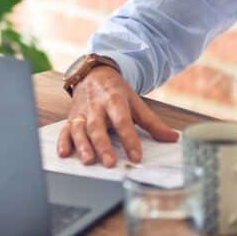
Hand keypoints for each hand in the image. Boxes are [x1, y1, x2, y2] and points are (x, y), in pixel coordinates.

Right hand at [58, 66, 178, 166]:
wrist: (93, 72)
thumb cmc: (114, 90)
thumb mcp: (135, 101)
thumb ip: (152, 122)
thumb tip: (172, 138)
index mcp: (114, 99)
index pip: (123, 121)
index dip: (129, 139)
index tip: (136, 156)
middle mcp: (96, 106)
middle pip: (98, 127)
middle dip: (103, 145)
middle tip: (110, 163)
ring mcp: (81, 112)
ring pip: (79, 129)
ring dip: (83, 145)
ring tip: (88, 161)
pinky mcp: (71, 117)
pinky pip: (65, 130)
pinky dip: (63, 141)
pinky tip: (64, 153)